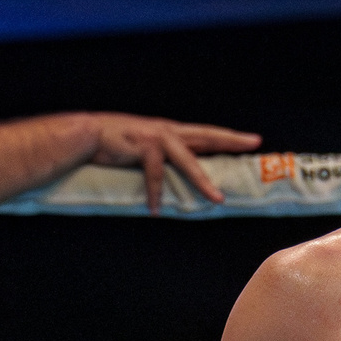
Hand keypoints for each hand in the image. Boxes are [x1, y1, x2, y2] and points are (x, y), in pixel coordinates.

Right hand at [85, 114, 261, 212]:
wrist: (85, 134)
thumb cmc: (113, 144)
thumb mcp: (143, 148)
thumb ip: (160, 158)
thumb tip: (176, 178)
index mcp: (170, 131)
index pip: (206, 134)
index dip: (230, 137)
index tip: (252, 139)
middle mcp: (168, 130)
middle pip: (207, 136)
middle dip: (232, 140)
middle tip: (254, 143)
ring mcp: (156, 136)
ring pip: (188, 161)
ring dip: (202, 182)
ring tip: (217, 199)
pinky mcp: (142, 146)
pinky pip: (154, 175)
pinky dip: (155, 194)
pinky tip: (154, 210)